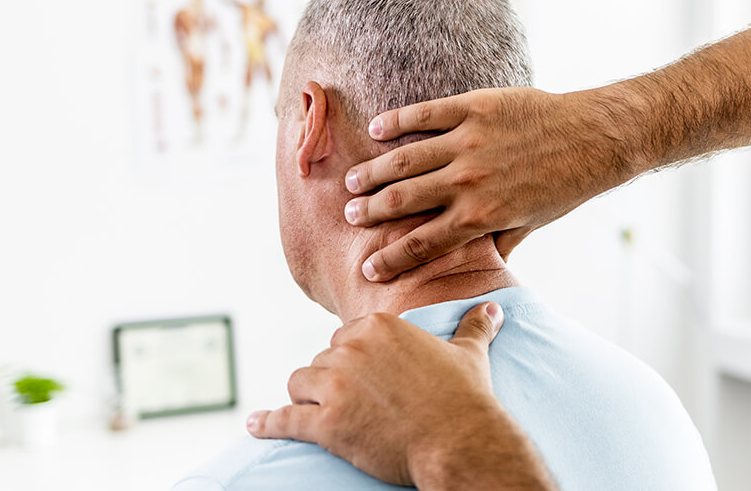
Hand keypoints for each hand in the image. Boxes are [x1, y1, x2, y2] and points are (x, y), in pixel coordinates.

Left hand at [246, 302, 553, 489]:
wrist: (461, 442)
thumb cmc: (466, 400)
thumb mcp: (469, 355)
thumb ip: (474, 328)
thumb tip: (494, 308)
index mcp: (379, 326)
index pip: (345, 337)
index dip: (353, 361)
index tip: (366, 380)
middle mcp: (352, 348)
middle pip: (321, 360)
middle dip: (331, 381)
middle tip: (353, 404)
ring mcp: (336, 386)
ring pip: (301, 384)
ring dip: (308, 399)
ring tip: (323, 415)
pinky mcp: (326, 423)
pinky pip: (286, 419)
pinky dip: (268, 423)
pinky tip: (255, 424)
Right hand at [343, 87, 635, 281]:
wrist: (594, 138)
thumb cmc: (563, 186)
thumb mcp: (529, 225)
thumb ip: (495, 245)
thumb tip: (472, 273)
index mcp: (480, 216)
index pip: (422, 244)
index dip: (390, 259)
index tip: (368, 269)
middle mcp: (468, 181)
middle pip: (401, 201)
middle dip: (369, 212)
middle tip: (349, 216)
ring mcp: (470, 142)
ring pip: (404, 159)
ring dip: (373, 172)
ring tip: (352, 180)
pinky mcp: (475, 108)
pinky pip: (425, 115)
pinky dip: (396, 122)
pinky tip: (377, 130)